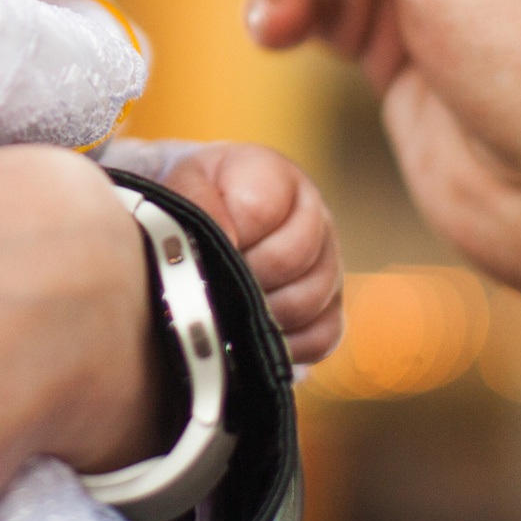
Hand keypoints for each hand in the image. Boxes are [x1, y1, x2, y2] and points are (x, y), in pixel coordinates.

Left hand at [163, 142, 341, 363]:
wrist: (220, 215)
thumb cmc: (203, 199)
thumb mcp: (188, 183)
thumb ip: (197, 199)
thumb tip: (226, 241)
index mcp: (277, 176)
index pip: (260, 209)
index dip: (227, 234)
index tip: (205, 244)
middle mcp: (314, 214)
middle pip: (288, 259)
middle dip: (243, 277)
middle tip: (215, 281)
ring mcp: (329, 261)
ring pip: (308, 300)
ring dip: (262, 312)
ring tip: (231, 305)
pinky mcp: (333, 304)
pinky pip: (324, 335)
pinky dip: (288, 345)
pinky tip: (256, 336)